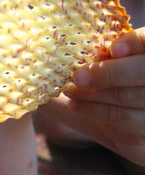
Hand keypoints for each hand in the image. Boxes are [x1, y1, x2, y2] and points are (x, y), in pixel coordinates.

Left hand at [63, 28, 144, 164]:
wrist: (118, 131)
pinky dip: (95, 111)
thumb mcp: (92, 69)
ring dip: (94, 94)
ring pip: (129, 96)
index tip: (114, 48)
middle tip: (77, 76)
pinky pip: (125, 119)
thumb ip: (80, 57)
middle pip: (143, 71)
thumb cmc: (100, 91)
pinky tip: (74, 106)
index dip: (135, 43)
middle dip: (108, 73)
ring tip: (69, 92)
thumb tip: (40, 48)